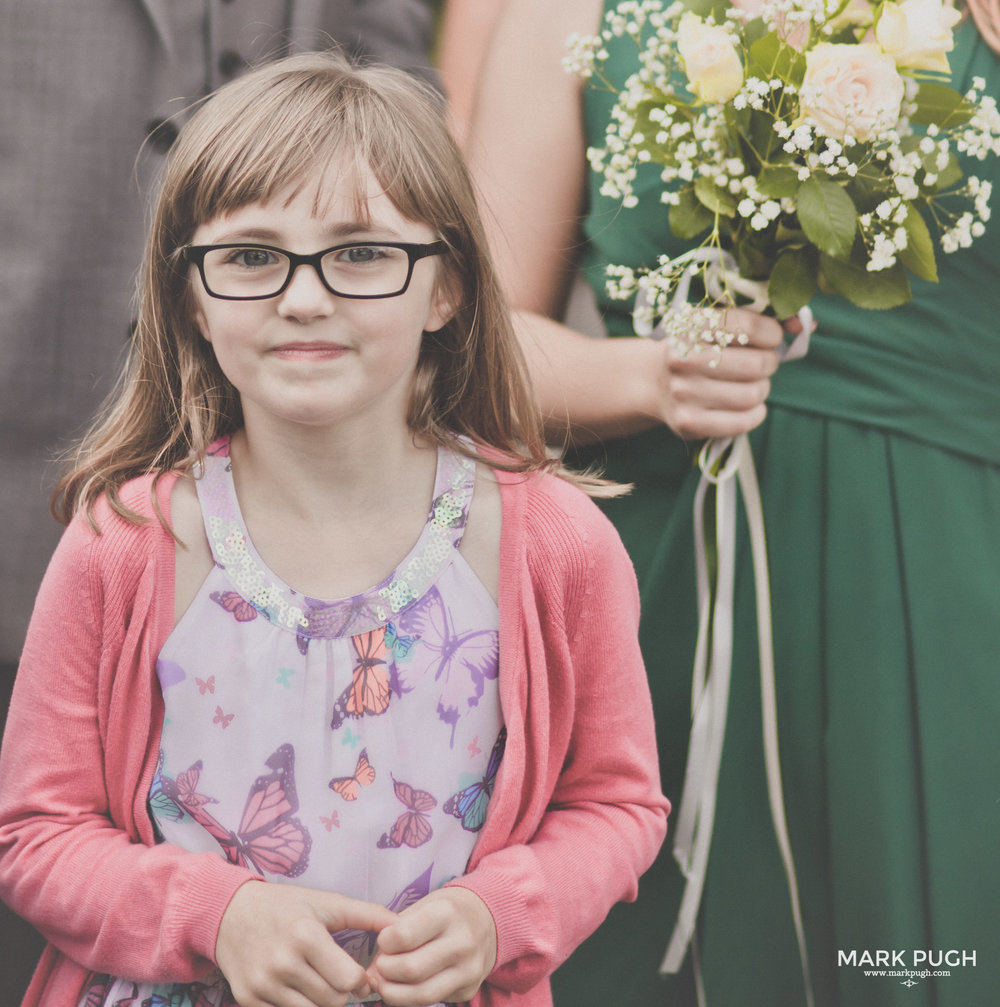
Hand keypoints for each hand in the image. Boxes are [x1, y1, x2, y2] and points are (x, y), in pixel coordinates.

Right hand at [216, 881, 397, 1006]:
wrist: (230, 912)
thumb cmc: (287, 905)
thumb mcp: (327, 902)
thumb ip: (367, 914)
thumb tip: (401, 925)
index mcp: (306, 935)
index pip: (348, 981)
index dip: (361, 982)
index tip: (361, 976)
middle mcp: (282, 963)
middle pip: (332, 1002)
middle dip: (343, 995)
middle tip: (341, 980)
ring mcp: (263, 985)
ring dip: (321, 1003)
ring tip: (320, 983)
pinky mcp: (248, 1000)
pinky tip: (299, 991)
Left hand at [367, 886, 496, 1005]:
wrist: (488, 919)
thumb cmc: (447, 910)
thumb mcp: (425, 904)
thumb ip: (398, 930)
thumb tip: (373, 967)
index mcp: (447, 913)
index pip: (404, 936)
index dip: (385, 942)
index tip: (383, 940)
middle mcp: (462, 942)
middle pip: (411, 969)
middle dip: (385, 971)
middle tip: (379, 965)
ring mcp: (469, 970)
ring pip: (422, 994)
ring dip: (393, 993)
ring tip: (383, 983)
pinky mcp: (469, 990)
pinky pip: (433, 1001)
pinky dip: (411, 998)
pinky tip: (404, 987)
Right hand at [646, 305, 783, 440]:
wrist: (654, 382)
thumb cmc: (700, 348)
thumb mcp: (720, 325)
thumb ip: (764, 319)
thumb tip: (805, 324)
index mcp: (689, 326)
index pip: (745, 325)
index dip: (771, 332)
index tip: (771, 338)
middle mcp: (682, 359)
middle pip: (756, 364)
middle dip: (769, 363)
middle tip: (762, 364)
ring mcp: (683, 393)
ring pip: (753, 394)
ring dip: (763, 389)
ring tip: (753, 384)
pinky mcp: (688, 422)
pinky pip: (743, 421)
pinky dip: (756, 413)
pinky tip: (749, 405)